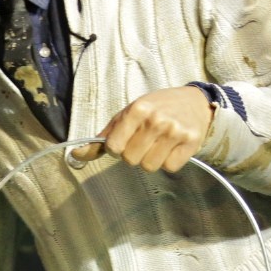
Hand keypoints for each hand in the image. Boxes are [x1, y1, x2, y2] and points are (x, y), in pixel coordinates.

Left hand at [71, 87, 214, 173]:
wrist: (195, 102)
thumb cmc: (155, 109)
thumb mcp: (126, 116)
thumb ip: (102, 138)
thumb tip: (75, 155)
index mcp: (138, 110)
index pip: (113, 147)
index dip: (116, 148)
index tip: (124, 140)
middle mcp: (157, 120)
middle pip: (130, 160)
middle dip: (134, 154)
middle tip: (144, 141)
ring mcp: (175, 131)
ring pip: (149, 166)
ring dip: (150, 159)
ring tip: (158, 144)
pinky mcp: (192, 142)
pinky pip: (169, 168)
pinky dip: (168, 162)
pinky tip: (172, 147)